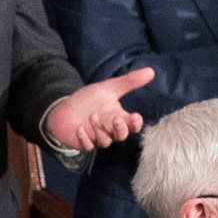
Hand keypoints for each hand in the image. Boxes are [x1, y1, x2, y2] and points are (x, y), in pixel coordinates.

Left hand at [39, 67, 155, 155]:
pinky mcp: (84, 143)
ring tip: (93, 116)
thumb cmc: (90, 100)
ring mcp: (98, 138)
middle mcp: (111, 131)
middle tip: (116, 118)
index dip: (136, 123)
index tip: (135, 116)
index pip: (133, 125)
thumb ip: (129, 82)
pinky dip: (84, 138)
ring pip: (105, 141)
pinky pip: (88, 146)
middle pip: (121, 136)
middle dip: (120, 128)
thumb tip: (151, 71)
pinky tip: (80, 128)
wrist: (66, 108)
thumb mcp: (109, 88)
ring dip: (100, 130)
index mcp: (119, 118)